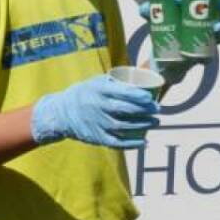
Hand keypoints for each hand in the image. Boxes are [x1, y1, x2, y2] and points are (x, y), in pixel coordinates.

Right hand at [30, 74, 159, 147]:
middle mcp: (98, 107)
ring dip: (142, 125)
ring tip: (156, 122)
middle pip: (125, 110)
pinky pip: (116, 142)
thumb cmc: (87, 93)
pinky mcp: (96, 137)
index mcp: (99, 90)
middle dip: (144, 110)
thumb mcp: (98, 81)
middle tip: (158, 109)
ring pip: (123, 126)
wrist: (61, 113)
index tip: (149, 97)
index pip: (121, 92)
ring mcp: (97, 123)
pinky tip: (144, 142)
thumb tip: (145, 76)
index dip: (137, 95)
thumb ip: (117, 81)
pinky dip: (131, 144)